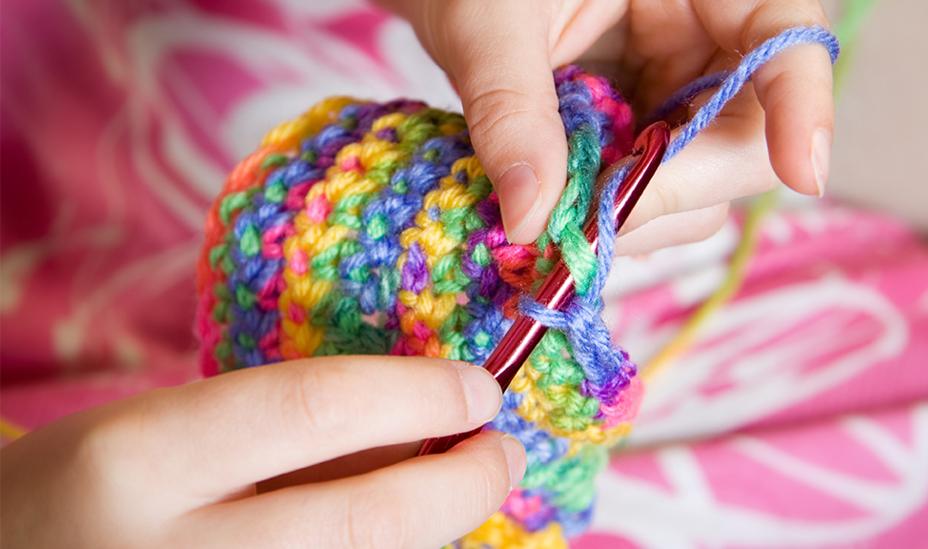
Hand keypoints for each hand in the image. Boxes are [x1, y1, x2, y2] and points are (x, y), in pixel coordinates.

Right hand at [0, 357, 523, 547]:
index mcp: (138, 460)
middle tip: (500, 453)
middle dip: (461, 485)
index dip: (417, 392)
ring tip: (454, 496)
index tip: (479, 388)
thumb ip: (287, 434)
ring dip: (435, 536)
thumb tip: (424, 420)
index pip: (312, 407)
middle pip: (367, 523)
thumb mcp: (166, 435)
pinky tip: (403, 540)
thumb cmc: (87, 495)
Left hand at [380, 0, 832, 252]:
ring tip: (556, 218)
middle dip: (674, 191)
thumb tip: (534, 219)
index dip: (804, 105)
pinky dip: (610, 211)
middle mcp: (704, 36)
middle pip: (747, 133)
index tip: (804, 173)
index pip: (787, 36)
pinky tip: (562, 211)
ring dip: (635, 214)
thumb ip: (513, 113)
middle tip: (589, 227)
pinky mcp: (644, 124)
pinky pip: (651, 184)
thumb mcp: (488, 22)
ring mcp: (676, 86)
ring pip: (700, 177)